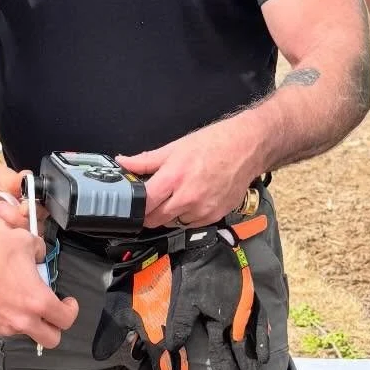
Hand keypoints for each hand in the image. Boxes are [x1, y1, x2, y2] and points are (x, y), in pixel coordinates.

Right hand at [0, 221, 77, 347]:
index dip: (71, 310)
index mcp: (37, 301)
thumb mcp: (23, 240)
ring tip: (21, 301)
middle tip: (51, 312)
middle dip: (55, 328)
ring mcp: (4, 326)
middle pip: (51, 340)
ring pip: (27, 333)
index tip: (67, 302)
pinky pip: (6, 328)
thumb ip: (39, 250)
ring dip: (30, 321)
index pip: (67, 319)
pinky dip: (10, 319)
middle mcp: (22, 320)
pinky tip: (4, 302)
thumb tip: (39, 256)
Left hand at [116, 119, 258, 227]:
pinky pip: (191, 224)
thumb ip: (146, 160)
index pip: (144, 204)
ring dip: (168, 215)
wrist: (246, 148)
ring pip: (172, 223)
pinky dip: (186, 217)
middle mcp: (187, 198)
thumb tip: (123, 163)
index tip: (132, 203)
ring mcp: (202, 210)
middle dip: (148, 213)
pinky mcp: (214, 216)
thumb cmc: (213, 144)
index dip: (134, 205)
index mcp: (173, 178)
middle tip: (151, 202)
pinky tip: (191, 201)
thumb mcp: (175, 148)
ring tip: (175, 197)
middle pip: (155, 219)